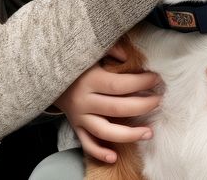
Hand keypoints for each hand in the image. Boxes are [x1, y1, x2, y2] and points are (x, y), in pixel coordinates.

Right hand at [54, 42, 160, 163]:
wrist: (47, 76)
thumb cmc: (77, 63)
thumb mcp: (92, 52)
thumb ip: (111, 49)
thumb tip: (129, 56)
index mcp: (90, 80)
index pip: (120, 84)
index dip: (141, 82)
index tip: (157, 79)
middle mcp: (84, 100)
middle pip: (118, 108)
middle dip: (143, 106)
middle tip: (159, 101)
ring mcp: (80, 116)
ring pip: (105, 131)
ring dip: (129, 134)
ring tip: (149, 132)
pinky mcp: (76, 127)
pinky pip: (87, 144)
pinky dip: (99, 152)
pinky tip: (114, 157)